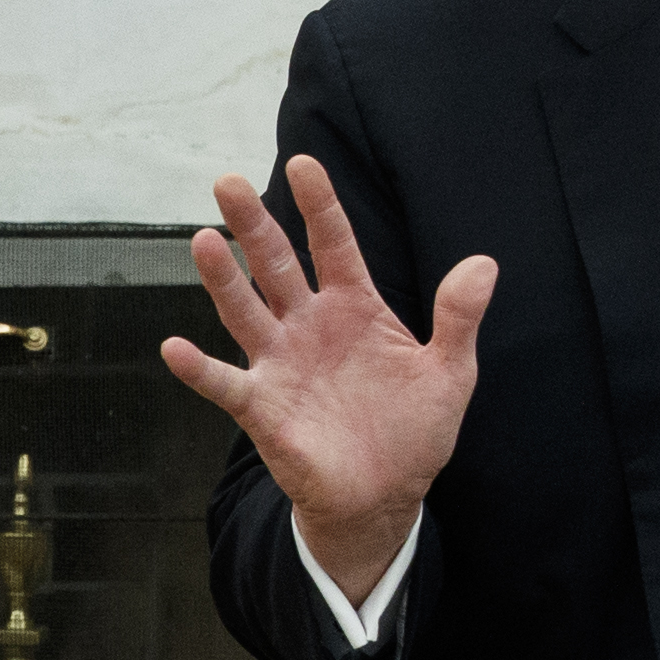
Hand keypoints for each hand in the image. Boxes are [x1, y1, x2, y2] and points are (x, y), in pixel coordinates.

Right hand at [160, 158, 492, 602]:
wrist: (386, 495)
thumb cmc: (414, 431)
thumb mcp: (450, 371)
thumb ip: (458, 317)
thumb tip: (484, 264)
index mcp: (355, 308)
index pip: (334, 244)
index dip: (320, 205)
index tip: (304, 164)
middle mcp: (310, 326)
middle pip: (277, 264)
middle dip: (254, 223)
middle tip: (228, 182)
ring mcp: (281, 364)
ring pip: (245, 310)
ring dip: (223, 278)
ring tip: (203, 241)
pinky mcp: (263, 407)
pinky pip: (225, 384)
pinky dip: (199, 368)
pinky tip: (174, 348)